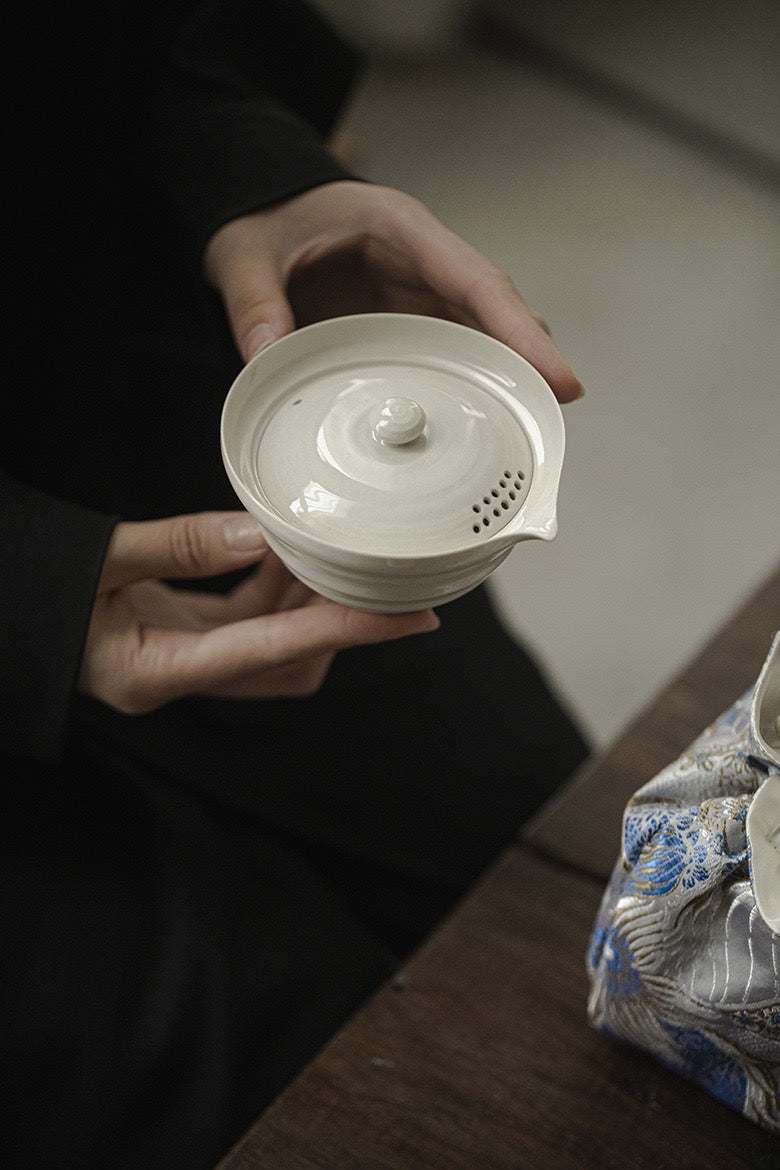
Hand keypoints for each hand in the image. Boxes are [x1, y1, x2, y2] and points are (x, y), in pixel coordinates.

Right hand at [78, 511, 438, 713]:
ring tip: (313, 546)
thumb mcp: (92, 560)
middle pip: (287, 664)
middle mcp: (174, 679)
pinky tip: (270, 549)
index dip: (346, 630)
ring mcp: (176, 663)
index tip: (408, 617)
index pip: (275, 651)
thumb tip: (255, 532)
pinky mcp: (174, 639)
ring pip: (271, 646)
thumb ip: (173, 544)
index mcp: (153, 672)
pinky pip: (242, 624)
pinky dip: (268, 588)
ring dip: (300, 599)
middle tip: (363, 565)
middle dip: (332, 617)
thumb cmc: (26, 591)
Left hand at [203, 181, 583, 402]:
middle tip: (551, 421)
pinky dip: (466, 386)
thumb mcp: (243, 255)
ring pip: (480, 337)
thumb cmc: (263, 221)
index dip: (520, 332)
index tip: (558, 378)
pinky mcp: (406, 321)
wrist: (257, 209)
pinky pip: (449, 353)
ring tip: (526, 435)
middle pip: (494, 314)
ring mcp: (418, 294)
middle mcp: (423, 262)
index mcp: (400, 231)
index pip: (477, 282)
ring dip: (503, 379)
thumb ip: (254, 303)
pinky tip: (475, 425)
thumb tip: (266, 356)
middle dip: (527, 363)